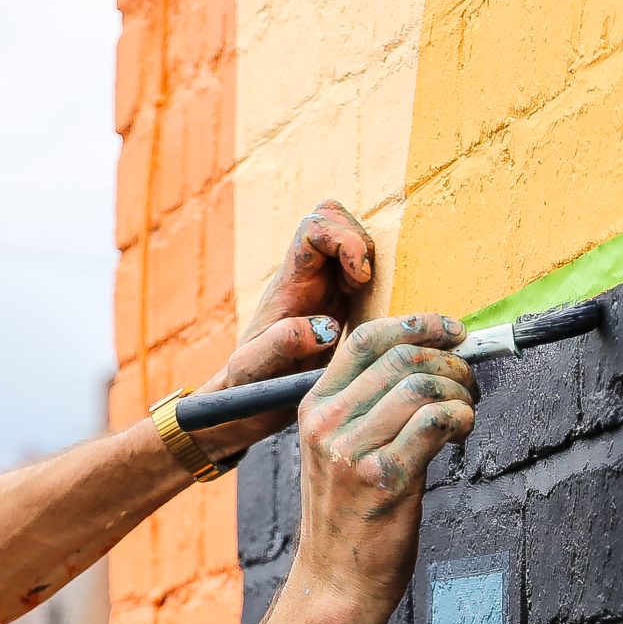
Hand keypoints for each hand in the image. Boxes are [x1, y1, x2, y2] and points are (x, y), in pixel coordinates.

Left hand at [192, 202, 374, 457]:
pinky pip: (361, 272)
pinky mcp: (339, 306)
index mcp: (290, 285)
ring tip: (371, 294)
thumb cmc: (247, 388)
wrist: (246, 404)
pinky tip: (376, 314)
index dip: (344, 239)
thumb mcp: (256, 370)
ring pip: (348, 239)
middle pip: (332, 218)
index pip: (314, 226)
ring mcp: (323, 290)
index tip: (359, 278)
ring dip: (369, 257)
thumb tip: (325, 326)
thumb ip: (283, 343)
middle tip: (366, 282)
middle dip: (359, 239)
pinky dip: (376, 279)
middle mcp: (307, 279)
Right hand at [290, 312, 476, 617]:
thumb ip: (368, 405)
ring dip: (460, 393)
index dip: (418, 324)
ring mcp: (351, 452)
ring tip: (465, 415)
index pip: (366, 339)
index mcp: (313, 407)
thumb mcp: (338, 451)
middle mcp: (326, 424)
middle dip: (451, 363)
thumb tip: (428, 359)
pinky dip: (462, 418)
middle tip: (469, 385)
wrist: (337, 583)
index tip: (454, 331)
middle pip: (402, 358)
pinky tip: (460, 435)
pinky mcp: (384, 479)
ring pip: (423, 386)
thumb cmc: (350, 517)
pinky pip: (436, 421)